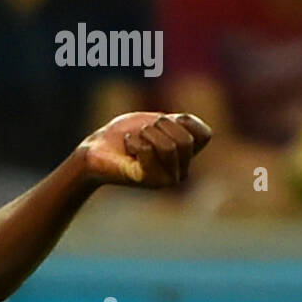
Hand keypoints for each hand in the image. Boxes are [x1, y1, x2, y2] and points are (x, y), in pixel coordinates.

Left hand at [79, 112, 212, 186]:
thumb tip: (185, 121)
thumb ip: (181, 122)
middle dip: (161, 127)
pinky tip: (127, 148)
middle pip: (186, 140)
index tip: (161, 125)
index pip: (205, 134)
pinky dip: (133, 141)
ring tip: (134, 141)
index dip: (182, 121)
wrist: (96, 149)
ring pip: (169, 146)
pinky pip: (148, 150)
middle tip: (143, 133)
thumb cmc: (126, 133)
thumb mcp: (159, 121)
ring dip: (146, 134)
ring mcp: (166, 179)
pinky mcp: (147, 180)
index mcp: (187, 157)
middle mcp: (181, 172)